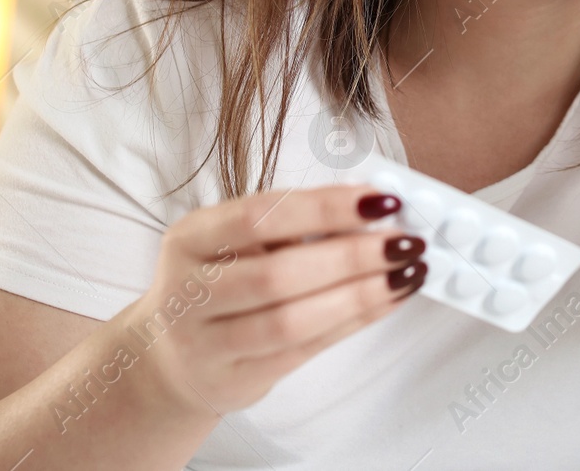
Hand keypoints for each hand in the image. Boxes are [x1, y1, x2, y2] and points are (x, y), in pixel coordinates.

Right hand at [122, 184, 427, 417]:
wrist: (172, 358)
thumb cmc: (219, 283)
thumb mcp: (233, 242)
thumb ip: (290, 223)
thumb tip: (370, 207)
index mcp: (189, 239)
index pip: (258, 216)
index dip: (324, 207)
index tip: (379, 200)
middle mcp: (188, 292)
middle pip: (277, 274)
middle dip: (351, 255)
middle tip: (404, 240)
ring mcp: (206, 343)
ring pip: (292, 321)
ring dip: (361, 294)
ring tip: (407, 271)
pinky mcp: (235, 379)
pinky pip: (306, 349)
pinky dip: (355, 321)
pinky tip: (388, 299)